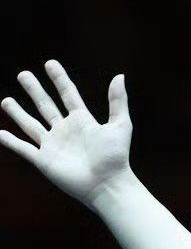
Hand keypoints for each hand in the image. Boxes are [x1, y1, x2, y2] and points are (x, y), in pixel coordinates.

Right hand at [1, 60, 131, 206]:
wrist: (107, 185)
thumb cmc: (115, 158)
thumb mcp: (121, 126)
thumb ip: (118, 101)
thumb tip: (120, 76)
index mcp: (82, 121)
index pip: (68, 94)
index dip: (59, 79)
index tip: (50, 63)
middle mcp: (65, 131)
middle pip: (45, 105)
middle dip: (34, 90)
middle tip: (23, 74)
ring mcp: (53, 145)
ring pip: (30, 125)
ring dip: (18, 113)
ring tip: (5, 101)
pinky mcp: (44, 161)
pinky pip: (24, 148)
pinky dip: (11, 142)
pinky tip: (0, 133)